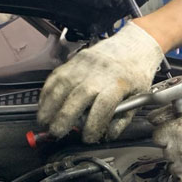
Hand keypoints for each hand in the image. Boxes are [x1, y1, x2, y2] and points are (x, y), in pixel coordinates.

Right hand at [38, 23, 164, 142]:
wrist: (134, 44)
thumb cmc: (136, 73)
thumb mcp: (138, 97)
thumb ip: (123, 119)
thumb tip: (107, 136)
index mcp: (118, 83)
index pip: (102, 107)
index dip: (93, 126)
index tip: (88, 138)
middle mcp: (98, 73)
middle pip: (78, 97)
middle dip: (64, 118)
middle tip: (56, 133)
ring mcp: (84, 65)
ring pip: (62, 86)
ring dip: (49, 106)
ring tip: (44, 122)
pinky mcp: (74, 60)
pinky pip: (55, 77)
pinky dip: (46, 92)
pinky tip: (43, 105)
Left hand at [150, 97, 181, 181]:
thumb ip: (174, 111)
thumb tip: (160, 114)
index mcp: (174, 130)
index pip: (156, 135)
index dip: (166, 133)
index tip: (174, 133)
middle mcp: (176, 149)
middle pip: (164, 151)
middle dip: (174, 147)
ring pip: (172, 167)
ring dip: (181, 163)